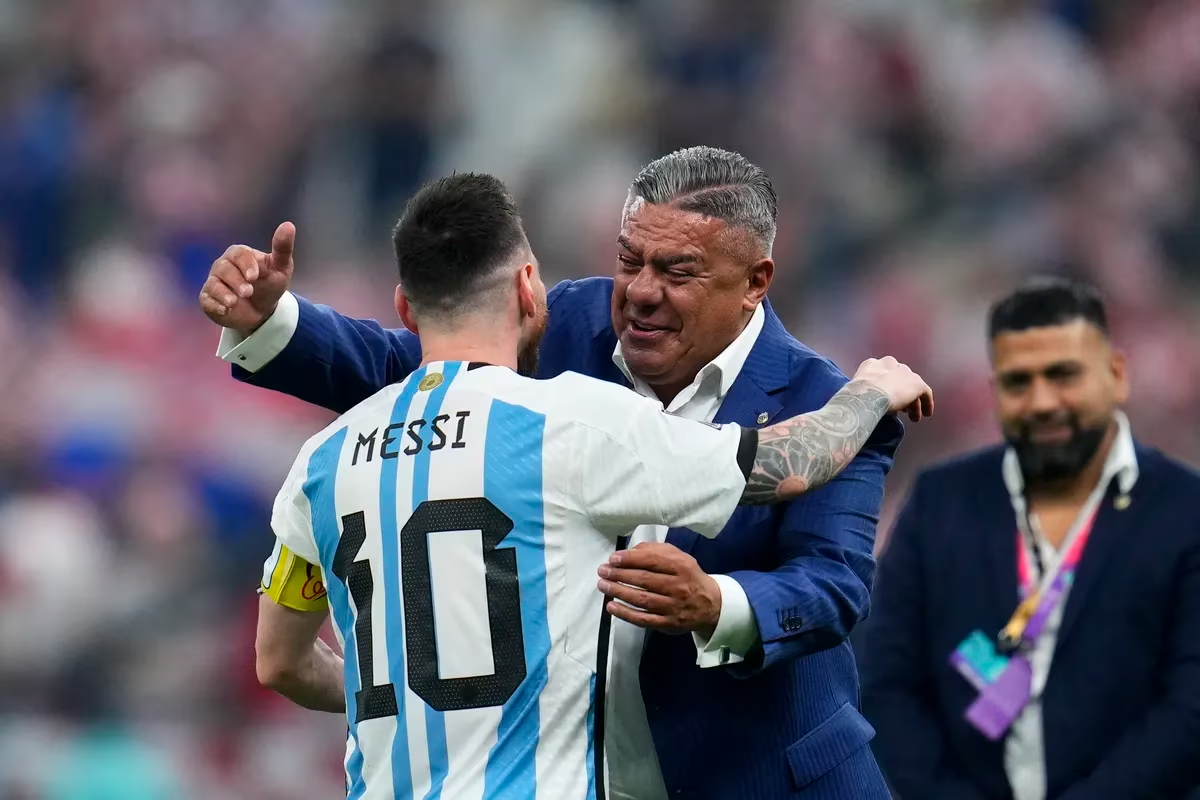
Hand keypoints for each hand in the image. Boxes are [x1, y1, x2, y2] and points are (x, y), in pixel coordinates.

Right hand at [199, 222, 296, 336]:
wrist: (263, 311)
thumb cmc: (270, 283)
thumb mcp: (281, 268)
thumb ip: (283, 248)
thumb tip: (288, 225)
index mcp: (240, 255)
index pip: (238, 254)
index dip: (245, 264)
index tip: (254, 276)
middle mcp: (224, 266)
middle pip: (224, 268)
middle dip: (236, 281)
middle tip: (248, 292)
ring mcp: (215, 282)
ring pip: (213, 284)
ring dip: (224, 293)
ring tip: (234, 303)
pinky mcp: (209, 299)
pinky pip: (206, 300)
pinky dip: (215, 305)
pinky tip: (225, 310)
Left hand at [596, 542, 721, 636]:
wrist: (711, 605)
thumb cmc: (688, 577)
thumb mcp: (679, 558)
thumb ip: (657, 551)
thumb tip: (631, 551)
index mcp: (681, 566)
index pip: (652, 561)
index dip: (630, 559)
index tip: (613, 558)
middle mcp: (678, 587)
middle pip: (644, 580)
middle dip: (619, 574)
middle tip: (602, 571)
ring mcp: (673, 607)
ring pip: (642, 599)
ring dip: (619, 592)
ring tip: (603, 585)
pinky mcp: (668, 624)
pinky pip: (644, 619)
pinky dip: (625, 614)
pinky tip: (611, 606)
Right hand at [852, 356, 934, 421]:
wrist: (868, 394)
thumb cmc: (857, 394)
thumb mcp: (858, 388)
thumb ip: (867, 389)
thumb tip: (874, 401)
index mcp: (874, 364)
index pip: (885, 375)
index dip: (888, 388)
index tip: (888, 400)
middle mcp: (891, 364)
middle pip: (901, 379)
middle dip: (902, 394)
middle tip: (902, 410)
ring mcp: (906, 373)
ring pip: (912, 387)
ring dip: (913, 403)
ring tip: (913, 417)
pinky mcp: (917, 383)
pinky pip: (925, 393)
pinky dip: (926, 403)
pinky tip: (926, 414)